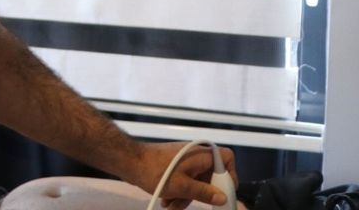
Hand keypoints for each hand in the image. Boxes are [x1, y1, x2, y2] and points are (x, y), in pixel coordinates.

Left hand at [120, 141, 237, 209]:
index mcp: (202, 154)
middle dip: (202, 194)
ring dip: (187, 196)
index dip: (230, 176)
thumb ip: (204, 193)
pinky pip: (185, 180)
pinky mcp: (175, 165)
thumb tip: (222, 198)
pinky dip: (179, 191)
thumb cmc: (156, 171)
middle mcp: (196, 154)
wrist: (129, 162)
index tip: (224, 194)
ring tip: (172, 207)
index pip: (227, 159)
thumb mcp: (182, 187)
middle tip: (197, 205)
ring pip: (196, 181)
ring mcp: (185, 160)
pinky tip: (167, 202)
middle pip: (211, 176)